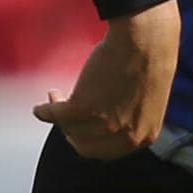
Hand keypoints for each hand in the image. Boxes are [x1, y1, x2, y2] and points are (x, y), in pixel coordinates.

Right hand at [34, 2, 178, 159]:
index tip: (80, 128)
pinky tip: (41, 107)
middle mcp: (125, 137)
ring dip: (58, 116)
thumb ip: (130, 117)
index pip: (108, 152)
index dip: (90, 139)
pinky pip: (55, 115)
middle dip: (71, 131)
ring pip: (69, 129)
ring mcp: (104, 124)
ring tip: (55, 97)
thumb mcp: (147, 101)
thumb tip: (103, 120)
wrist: (147, 41)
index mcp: (144, 137)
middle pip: (85, 145)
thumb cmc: (151, 60)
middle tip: (65, 115)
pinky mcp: (83, 108)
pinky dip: (44, 111)